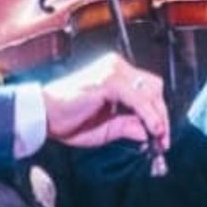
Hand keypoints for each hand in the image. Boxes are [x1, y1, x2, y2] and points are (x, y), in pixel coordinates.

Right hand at [42, 50, 169, 157]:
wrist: (44, 117)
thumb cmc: (68, 121)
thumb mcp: (107, 128)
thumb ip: (128, 126)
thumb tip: (148, 133)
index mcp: (115, 73)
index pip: (148, 88)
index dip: (158, 112)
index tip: (162, 136)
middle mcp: (116, 67)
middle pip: (154, 87)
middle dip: (162, 114)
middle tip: (163, 139)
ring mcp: (113, 71)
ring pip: (150, 91)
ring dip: (158, 116)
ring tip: (158, 137)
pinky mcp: (109, 81)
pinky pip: (138, 98)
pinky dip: (148, 115)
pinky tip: (152, 129)